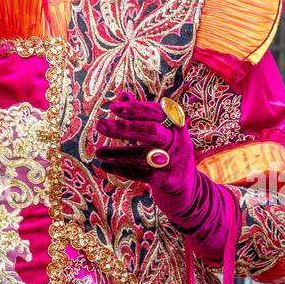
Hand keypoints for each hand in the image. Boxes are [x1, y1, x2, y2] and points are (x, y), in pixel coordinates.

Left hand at [96, 96, 197, 216]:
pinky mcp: (169, 181)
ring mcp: (175, 162)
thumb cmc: (168, 154)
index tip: (112, 107)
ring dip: (117, 153)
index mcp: (177, 126)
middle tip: (99, 125)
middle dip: (124, 128)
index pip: (157, 112)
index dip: (135, 108)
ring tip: (98, 152)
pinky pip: (140, 173)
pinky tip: (105, 166)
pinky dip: (121, 170)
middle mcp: (180, 142)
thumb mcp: (161, 132)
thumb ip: (142, 114)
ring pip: (142, 155)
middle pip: (152, 131)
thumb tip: (122, 94)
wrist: (186, 189)